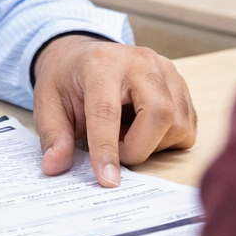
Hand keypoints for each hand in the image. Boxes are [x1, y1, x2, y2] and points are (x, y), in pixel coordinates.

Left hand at [32, 36, 196, 187]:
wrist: (84, 56)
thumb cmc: (68, 80)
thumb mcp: (48, 104)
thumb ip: (53, 136)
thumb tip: (54, 166)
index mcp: (102, 63)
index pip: (108, 110)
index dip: (107, 149)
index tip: (107, 180)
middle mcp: (140, 61)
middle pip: (159, 113)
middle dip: (139, 147)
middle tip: (117, 151)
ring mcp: (166, 70)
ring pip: (177, 124)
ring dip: (153, 144)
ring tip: (127, 133)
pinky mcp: (181, 84)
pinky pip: (187, 126)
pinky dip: (167, 140)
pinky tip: (144, 129)